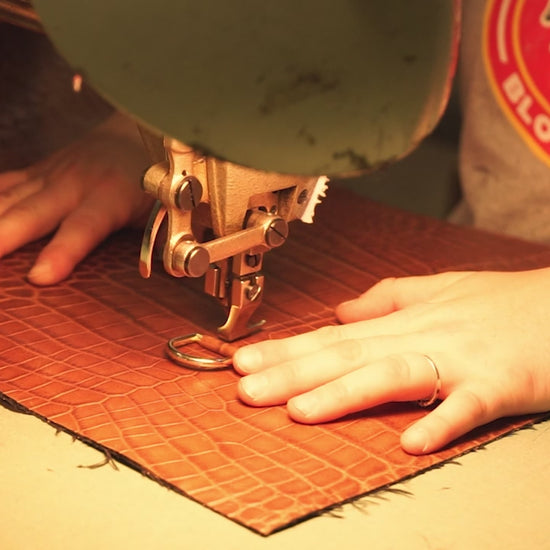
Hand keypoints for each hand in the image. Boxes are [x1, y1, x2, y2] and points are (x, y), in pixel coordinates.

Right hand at [0, 112, 153, 284]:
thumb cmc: (152, 175)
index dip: (63, 252)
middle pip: (30, 214)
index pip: (83, 227)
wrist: (138, 129)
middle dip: (1, 237)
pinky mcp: (38, 172)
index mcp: (109, 196)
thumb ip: (158, 237)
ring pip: (6, 199)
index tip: (39, 276)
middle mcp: (74, 183)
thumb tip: (168, 269)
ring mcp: (50, 175)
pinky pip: (3, 185)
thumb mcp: (163, 208)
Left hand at [234, 269, 549, 453]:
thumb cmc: (501, 300)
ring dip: (344, 393)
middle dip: (292, 373)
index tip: (244, 361)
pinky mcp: (498, 385)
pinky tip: (411, 442)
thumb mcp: (438, 288)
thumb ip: (386, 297)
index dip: (287, 349)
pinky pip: (466, 406)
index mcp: (404, 320)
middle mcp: (422, 337)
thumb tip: (341, 311)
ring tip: (299, 411)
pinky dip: (440, 422)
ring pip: (391, 375)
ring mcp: (459, 361)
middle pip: (347, 355)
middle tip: (246, 388)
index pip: (333, 336)